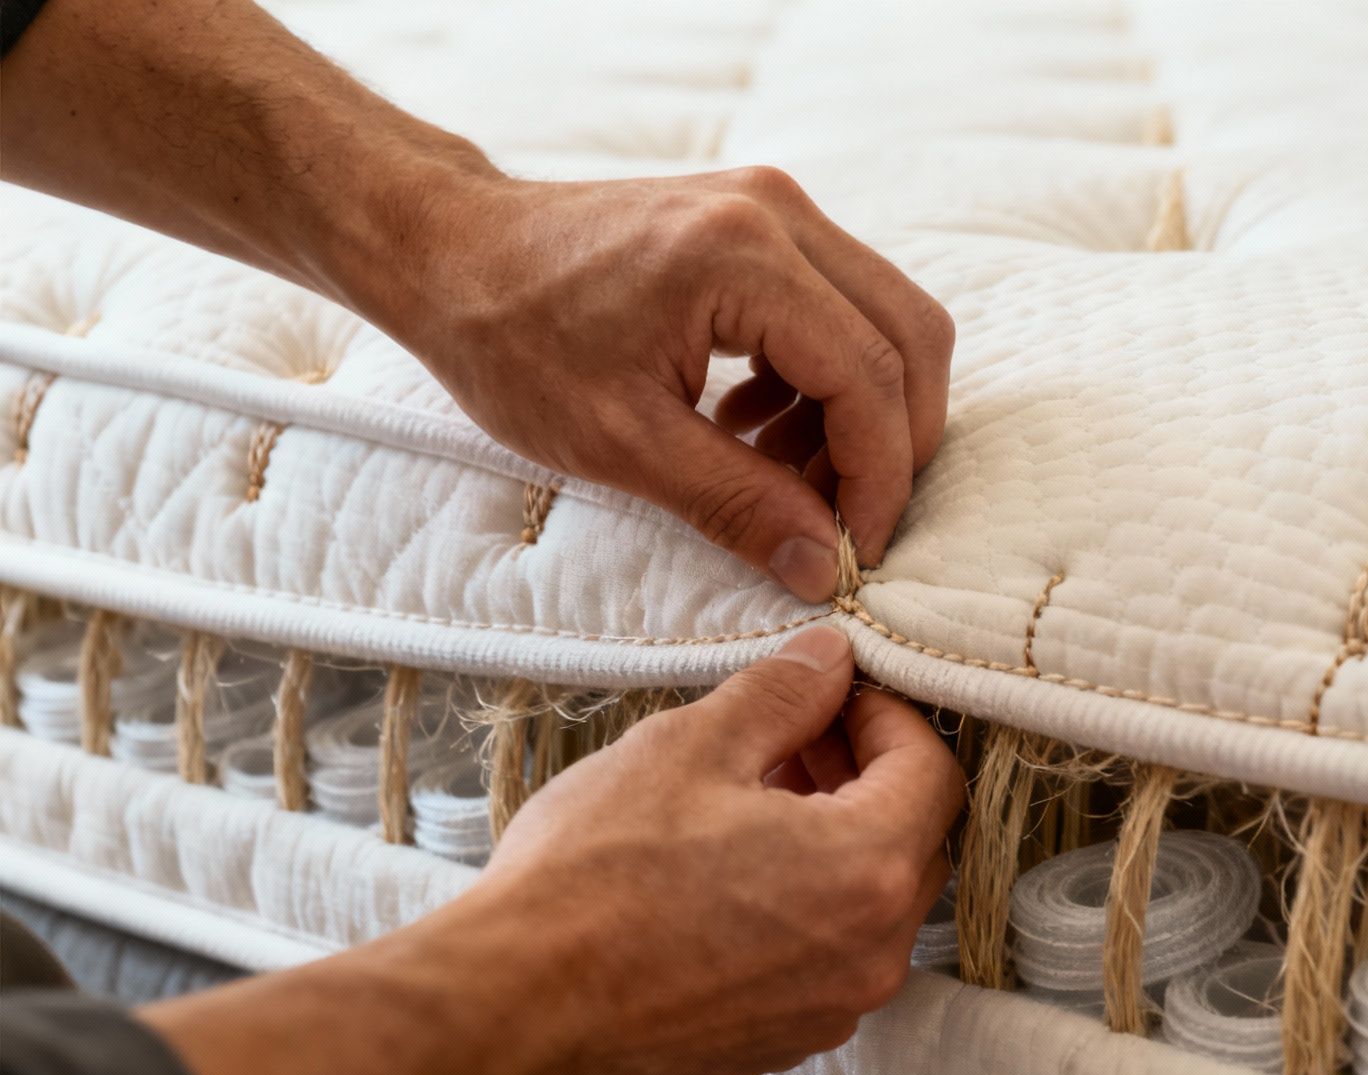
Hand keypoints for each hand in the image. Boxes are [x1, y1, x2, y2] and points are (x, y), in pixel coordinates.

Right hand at [142, 626, 965, 1074]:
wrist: (515, 1003)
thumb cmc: (594, 879)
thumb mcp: (691, 747)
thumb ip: (783, 695)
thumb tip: (829, 660)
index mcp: (868, 868)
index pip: (931, 769)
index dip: (887, 715)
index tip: (834, 694)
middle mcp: (873, 948)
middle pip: (914, 834)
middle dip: (864, 771)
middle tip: (793, 734)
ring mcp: (834, 1002)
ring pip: (872, 894)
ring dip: (835, 833)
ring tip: (752, 793)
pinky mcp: (789, 1032)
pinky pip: (830, 947)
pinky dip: (807, 896)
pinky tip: (733, 865)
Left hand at [376, 170, 954, 600]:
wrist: (450, 250)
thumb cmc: (511, 340)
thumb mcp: (620, 442)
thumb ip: (736, 503)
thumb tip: (821, 569)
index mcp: (742, 257)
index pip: (869, 376)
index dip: (879, 477)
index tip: (854, 551)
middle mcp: (778, 212)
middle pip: (910, 335)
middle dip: (893, 444)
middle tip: (842, 520)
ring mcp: (775, 206)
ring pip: (887, 319)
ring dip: (860, 414)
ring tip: (784, 479)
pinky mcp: (763, 220)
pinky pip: (842, 306)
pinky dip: (825, 382)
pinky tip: (754, 430)